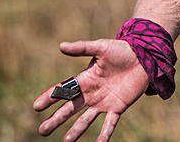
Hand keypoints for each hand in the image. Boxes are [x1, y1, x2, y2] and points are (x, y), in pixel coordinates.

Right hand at [33, 39, 148, 140]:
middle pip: (70, 108)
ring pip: (86, 119)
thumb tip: (61, 46)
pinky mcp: (118, 106)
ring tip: (67, 141)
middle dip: (56, 119)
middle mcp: (91, 93)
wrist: (143, 56)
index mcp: (85, 79)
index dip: (50, 97)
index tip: (36, 106)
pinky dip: (105, 133)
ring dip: (77, 130)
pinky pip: (110, 122)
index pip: (64, 90)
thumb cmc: (120, 50)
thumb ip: (82, 48)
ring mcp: (104, 101)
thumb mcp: (101, 47)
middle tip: (43, 130)